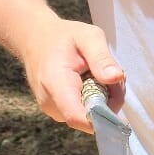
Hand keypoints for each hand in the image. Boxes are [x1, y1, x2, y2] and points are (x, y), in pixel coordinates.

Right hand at [19, 17, 125, 134]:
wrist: (35, 40)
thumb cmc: (63, 37)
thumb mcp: (88, 36)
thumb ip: (102, 57)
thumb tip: (117, 78)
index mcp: (55, 84)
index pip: (78, 117)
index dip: (103, 117)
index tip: (118, 95)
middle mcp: (51, 103)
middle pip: (90, 117)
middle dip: (110, 100)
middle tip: (111, 73)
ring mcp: (52, 110)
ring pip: (90, 116)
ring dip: (103, 99)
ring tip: (98, 74)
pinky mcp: (57, 111)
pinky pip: (83, 113)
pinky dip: (94, 100)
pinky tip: (90, 81)